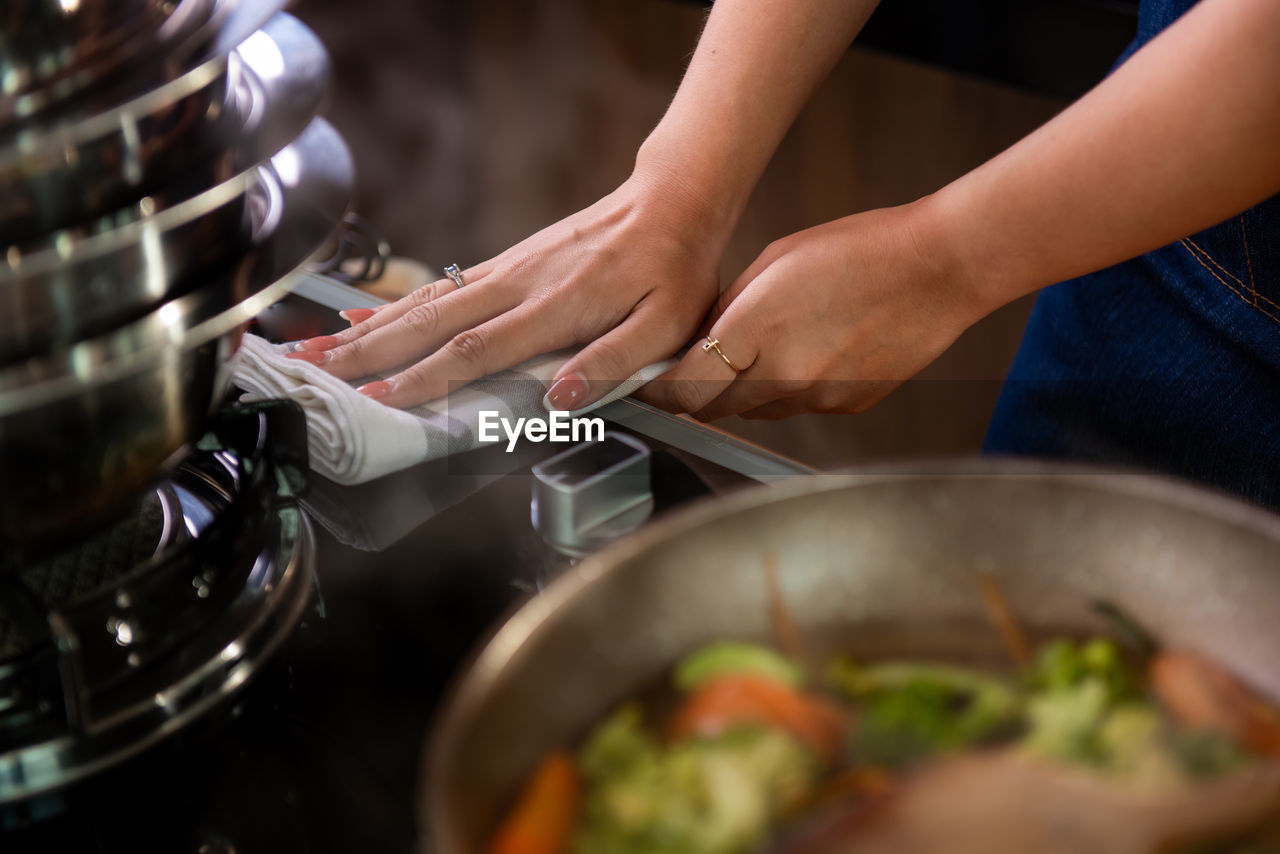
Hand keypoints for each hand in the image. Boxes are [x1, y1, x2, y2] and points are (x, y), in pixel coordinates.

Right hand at [287, 170, 725, 408]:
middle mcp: (518, 285)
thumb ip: (613, 363)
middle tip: (314, 372)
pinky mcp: (505, 264)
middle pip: (429, 322)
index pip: (477, 349)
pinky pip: (439, 287)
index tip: (377, 400)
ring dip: (367, 328)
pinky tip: (360, 315)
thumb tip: (557, 399)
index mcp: (555, 307)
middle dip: (368, 352)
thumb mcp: (665, 327)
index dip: (424, 379)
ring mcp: (506, 270)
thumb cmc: (673, 272)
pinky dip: (393, 304)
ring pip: (424, 302)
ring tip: (315, 347)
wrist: (669, 203)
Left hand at [639, 200, 986, 419]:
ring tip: (764, 346)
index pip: (682, 388)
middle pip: (713, 408)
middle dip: (696, 390)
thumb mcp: (773, 263)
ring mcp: (818, 398)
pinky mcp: (846, 406)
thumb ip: (727, 311)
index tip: (646, 385)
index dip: (657, 391)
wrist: (938, 268)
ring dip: (743, 390)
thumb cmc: (857, 250)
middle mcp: (784, 376)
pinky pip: (797, 407)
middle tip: (694, 365)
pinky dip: (787, 389)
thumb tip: (695, 344)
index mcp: (756, 331)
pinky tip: (810, 350)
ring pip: (754, 411)